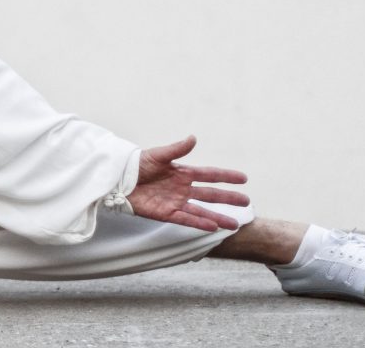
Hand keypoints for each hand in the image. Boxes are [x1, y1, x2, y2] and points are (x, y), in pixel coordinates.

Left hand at [127, 135, 249, 231]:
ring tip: (235, 223)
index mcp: (182, 172)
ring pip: (201, 210)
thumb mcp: (157, 155)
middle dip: (228, 198)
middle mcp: (182, 188)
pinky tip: (212, 226)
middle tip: (246, 202)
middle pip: (210, 194)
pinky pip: (185, 219)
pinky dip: (199, 223)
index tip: (243, 178)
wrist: (117, 178)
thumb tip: (194, 138)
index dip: (226, 176)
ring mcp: (175, 202)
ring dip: (218, 216)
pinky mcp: (165, 213)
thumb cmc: (136, 164)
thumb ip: (176, 149)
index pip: (209, 174)